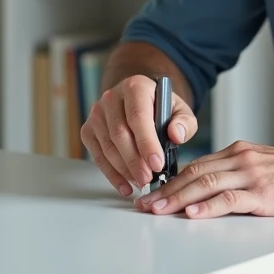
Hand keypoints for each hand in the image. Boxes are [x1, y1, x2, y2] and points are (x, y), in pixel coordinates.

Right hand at [81, 74, 196, 197]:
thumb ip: (184, 122)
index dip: (147, 142)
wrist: (140, 100)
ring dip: (124, 169)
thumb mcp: (180, 110)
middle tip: (148, 179)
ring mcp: (97, 114)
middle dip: (135, 161)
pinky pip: (98, 155)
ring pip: (107, 146)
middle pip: (120, 133)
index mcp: (135, 86)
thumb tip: (176, 135)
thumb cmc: (161, 108)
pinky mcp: (88, 129)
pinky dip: (111, 174)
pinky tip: (125, 186)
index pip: (138, 116)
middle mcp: (111, 97)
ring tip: (141, 183)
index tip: (157, 164)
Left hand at [135, 140, 273, 217]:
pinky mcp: (262, 193)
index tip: (154, 192)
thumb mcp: (263, 165)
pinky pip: (229, 199)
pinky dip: (207, 207)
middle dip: (166, 190)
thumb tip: (211, 189)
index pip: (197, 164)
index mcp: (240, 152)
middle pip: (195, 173)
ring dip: (178, 199)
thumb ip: (238, 172)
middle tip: (145, 204)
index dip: (172, 179)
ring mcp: (251, 176)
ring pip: (205, 184)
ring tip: (158, 210)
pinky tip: (192, 214)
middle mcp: (241, 160)